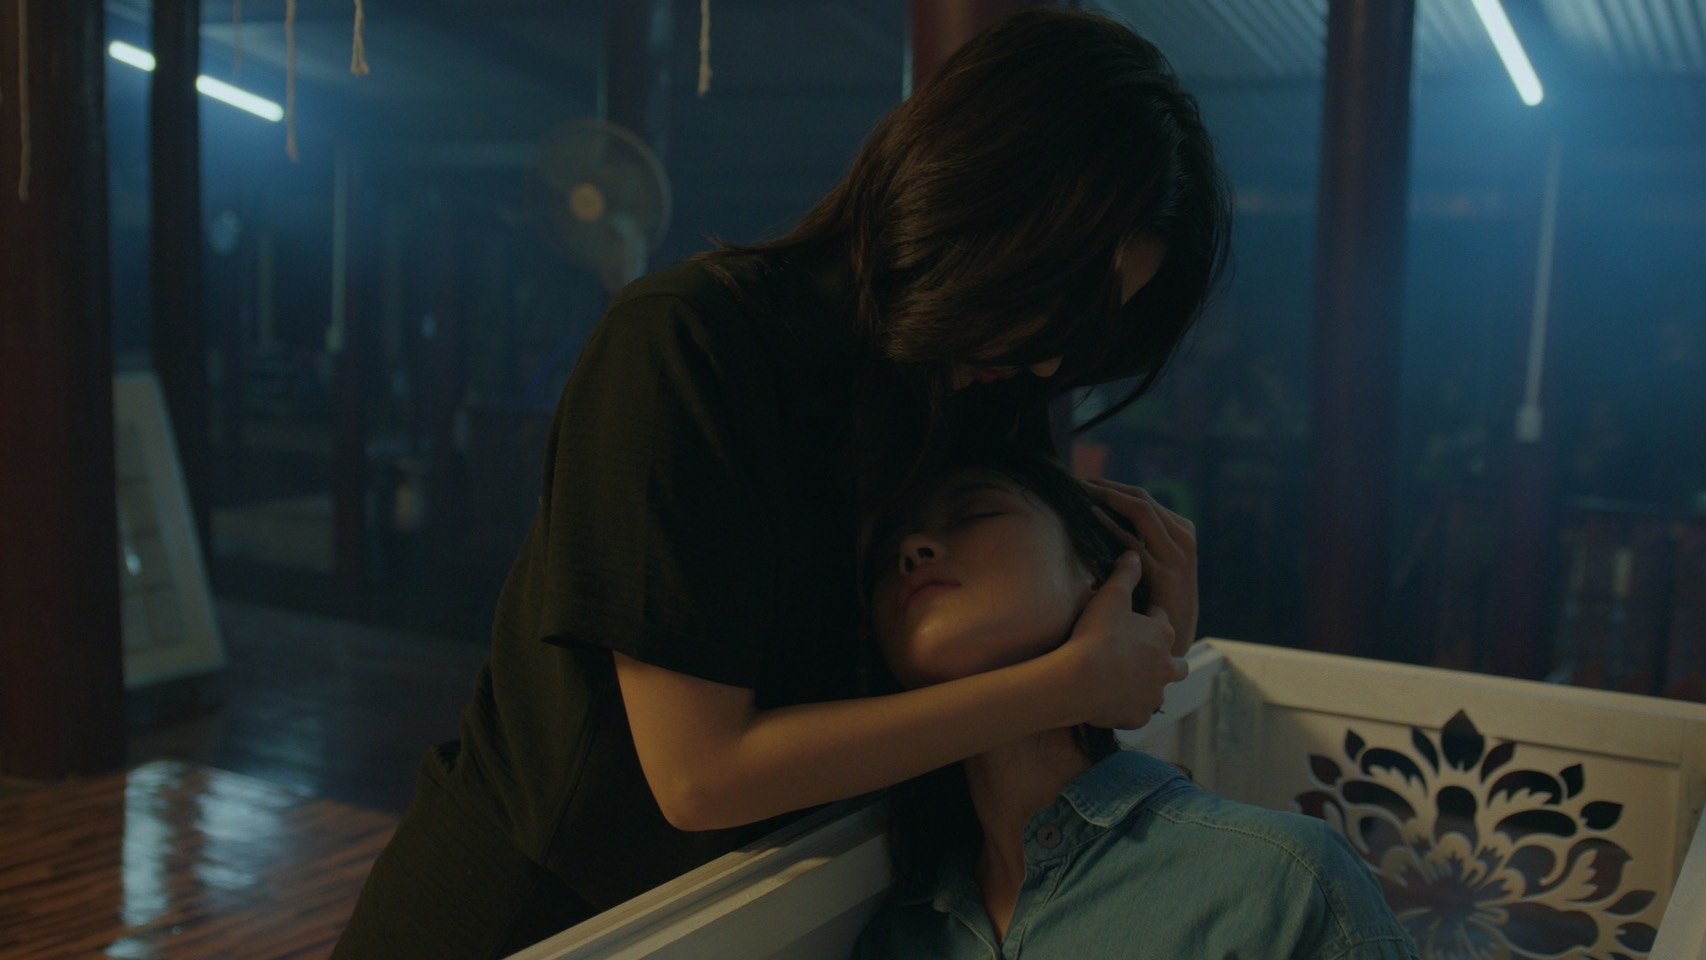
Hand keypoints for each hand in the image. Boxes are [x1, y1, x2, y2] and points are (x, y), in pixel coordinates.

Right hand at [1055, 552, 1187, 728]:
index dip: (1146, 619)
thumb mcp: (1110, 596)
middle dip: (1164, 659)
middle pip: (1177, 664)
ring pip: (1157, 690)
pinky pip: (1137, 712)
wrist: (1078, 680)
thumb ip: (1125, 574)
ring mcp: (1153, 695)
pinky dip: (1128, 706)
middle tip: (1140, 656)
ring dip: (1146, 685)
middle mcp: (1167, 667)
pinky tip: (1110, 700)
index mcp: (1163, 634)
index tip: (1129, 619)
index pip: (1161, 621)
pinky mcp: (1139, 717)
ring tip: (1122, 680)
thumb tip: (1134, 554)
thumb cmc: (1095, 635)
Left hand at [1084, 477, 1198, 652]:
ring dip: (1107, 498)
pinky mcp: (1164, 575)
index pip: (1142, 497)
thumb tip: (1104, 514)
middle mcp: (1183, 538)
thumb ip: (1142, 539)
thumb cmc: (1158, 599)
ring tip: (1080, 492)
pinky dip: (1110, 526)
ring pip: (1140, 511)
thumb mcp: (1158, 563)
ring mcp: (1177, 556)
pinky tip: (1090, 517)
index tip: (1083, 483)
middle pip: (1139, 498)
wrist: (1175, 637)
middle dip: (1105, 487)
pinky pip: (1133, 543)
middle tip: (1075, 482)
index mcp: (1182, 530)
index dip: (1110, 486)